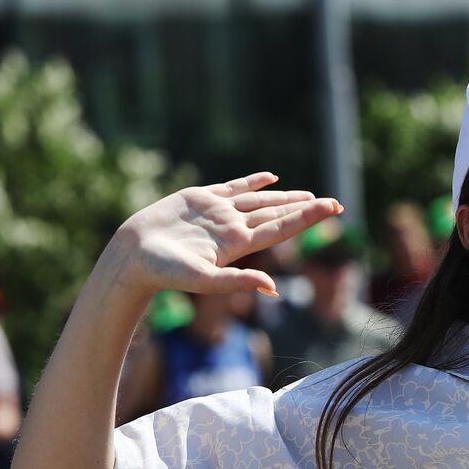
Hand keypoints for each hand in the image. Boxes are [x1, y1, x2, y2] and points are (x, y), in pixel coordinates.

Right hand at [111, 172, 340, 297]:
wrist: (133, 255)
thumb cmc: (165, 271)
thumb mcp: (204, 280)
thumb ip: (238, 282)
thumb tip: (273, 291)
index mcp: (239, 244)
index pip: (282, 227)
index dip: (309, 217)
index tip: (334, 208)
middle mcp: (233, 227)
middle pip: (278, 214)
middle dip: (306, 209)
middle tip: (336, 203)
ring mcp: (218, 212)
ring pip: (260, 201)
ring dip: (286, 197)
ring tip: (311, 195)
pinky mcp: (200, 200)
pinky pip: (234, 187)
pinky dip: (254, 182)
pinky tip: (271, 178)